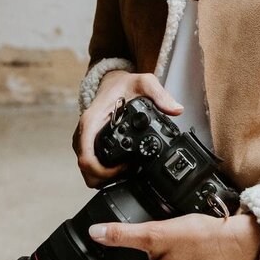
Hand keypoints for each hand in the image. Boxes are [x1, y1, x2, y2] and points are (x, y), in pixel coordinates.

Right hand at [72, 70, 183, 187]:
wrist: (112, 82)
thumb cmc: (123, 84)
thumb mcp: (144, 83)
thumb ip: (160, 95)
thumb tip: (176, 110)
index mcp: (91, 121)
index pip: (86, 157)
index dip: (104, 171)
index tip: (125, 167)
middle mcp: (84, 133)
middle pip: (86, 169)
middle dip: (106, 177)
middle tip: (129, 170)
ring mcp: (85, 141)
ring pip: (87, 171)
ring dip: (105, 176)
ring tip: (127, 168)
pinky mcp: (90, 145)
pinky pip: (92, 165)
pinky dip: (105, 171)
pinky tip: (122, 166)